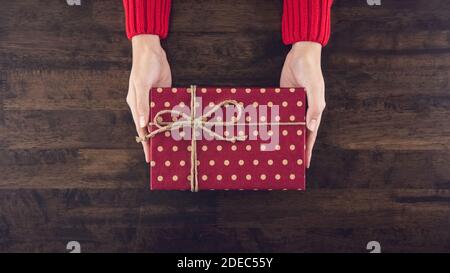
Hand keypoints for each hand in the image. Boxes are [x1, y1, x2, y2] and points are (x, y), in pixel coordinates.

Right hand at [126, 35, 171, 161]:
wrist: (152, 50)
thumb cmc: (143, 66)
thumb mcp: (141, 84)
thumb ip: (142, 104)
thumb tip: (142, 123)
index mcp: (136, 105)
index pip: (141, 128)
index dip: (145, 142)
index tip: (149, 157)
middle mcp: (145, 105)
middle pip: (151, 126)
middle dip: (156, 139)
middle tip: (164, 154)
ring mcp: (155, 100)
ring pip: (161, 119)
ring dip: (166, 129)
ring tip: (174, 143)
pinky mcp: (165, 94)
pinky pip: (169, 109)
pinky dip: (174, 117)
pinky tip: (181, 125)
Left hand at [280, 42, 325, 167]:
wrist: (300, 53)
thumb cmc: (310, 70)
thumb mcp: (314, 88)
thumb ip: (314, 108)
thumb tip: (311, 127)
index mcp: (314, 110)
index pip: (310, 135)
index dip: (307, 149)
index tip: (304, 164)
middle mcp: (304, 110)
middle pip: (298, 132)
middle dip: (293, 145)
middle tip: (285, 159)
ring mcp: (293, 104)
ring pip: (287, 123)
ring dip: (282, 133)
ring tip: (273, 148)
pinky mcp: (283, 97)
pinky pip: (279, 112)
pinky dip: (274, 120)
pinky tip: (267, 128)